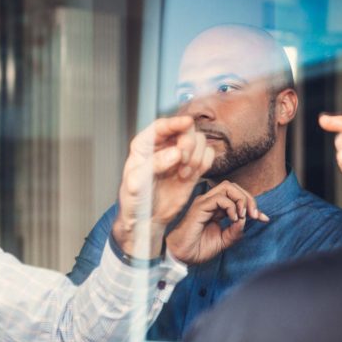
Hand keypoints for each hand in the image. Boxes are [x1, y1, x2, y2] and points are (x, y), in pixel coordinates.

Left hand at [113, 116, 213, 258]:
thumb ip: (154, 165)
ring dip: (196, 156)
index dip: (175, 122)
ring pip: (199, 140)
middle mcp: (164, 146)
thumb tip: (176, 153)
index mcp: (145, 144)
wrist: (146, 219)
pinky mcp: (192, 168)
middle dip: (188, 143)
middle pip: (186, 130)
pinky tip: (190, 176)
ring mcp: (180, 156)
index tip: (187, 122)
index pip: (162, 126)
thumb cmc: (135, 200)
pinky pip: (207, 155)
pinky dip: (204, 162)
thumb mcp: (136, 183)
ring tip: (183, 173)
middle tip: (182, 160)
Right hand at [165, 181, 269, 263]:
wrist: (183, 256)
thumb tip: (246, 219)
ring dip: (241, 199)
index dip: (252, 204)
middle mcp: (210, 202)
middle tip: (255, 215)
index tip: (264, 218)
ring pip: (228, 186)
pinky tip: (233, 218)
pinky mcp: (200, 206)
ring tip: (243, 215)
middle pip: (233, 187)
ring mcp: (204, 202)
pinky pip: (219, 198)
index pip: (237, 197)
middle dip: (249, 198)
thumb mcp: (225, 240)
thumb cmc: (199, 249)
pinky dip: (231, 206)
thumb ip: (236, 230)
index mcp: (215, 209)